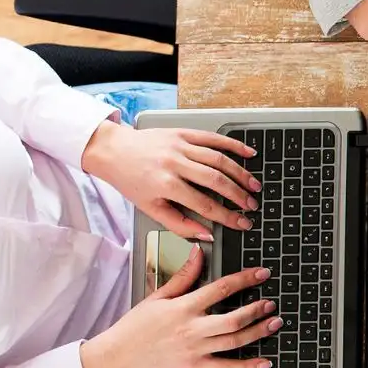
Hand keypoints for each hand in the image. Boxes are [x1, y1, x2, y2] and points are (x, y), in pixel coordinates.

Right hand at [78, 247, 279, 367]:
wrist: (117, 356)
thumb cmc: (134, 326)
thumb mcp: (157, 296)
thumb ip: (183, 276)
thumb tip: (198, 253)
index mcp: (183, 308)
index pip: (220, 289)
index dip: (244, 280)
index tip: (261, 273)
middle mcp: (192, 329)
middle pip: (233, 318)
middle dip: (257, 310)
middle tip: (271, 302)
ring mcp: (195, 349)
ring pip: (235, 341)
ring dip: (258, 332)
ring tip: (275, 323)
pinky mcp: (194, 366)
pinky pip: (226, 367)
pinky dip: (247, 366)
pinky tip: (265, 362)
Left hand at [82, 120, 259, 240]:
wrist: (112, 151)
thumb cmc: (130, 180)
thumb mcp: (150, 208)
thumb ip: (179, 225)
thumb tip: (205, 235)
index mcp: (165, 185)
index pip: (205, 204)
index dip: (227, 216)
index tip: (242, 223)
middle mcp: (174, 163)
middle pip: (216, 180)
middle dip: (239, 195)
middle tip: (252, 205)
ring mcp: (180, 145)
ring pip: (219, 159)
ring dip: (241, 173)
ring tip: (254, 185)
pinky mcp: (183, 133)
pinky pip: (213, 138)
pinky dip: (233, 145)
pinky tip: (248, 154)